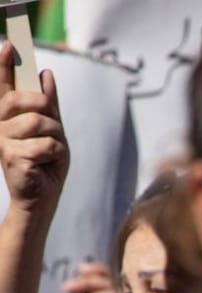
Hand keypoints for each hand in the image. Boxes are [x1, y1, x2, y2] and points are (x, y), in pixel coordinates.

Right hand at [0, 42, 66, 217]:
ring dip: (55, 138)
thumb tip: (45, 74)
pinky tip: (46, 165)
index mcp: (7, 117)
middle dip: (45, 110)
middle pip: (25, 101)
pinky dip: (55, 154)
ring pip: (40, 123)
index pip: (4, 87)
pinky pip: (46, 145)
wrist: (42, 198)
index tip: (11, 45)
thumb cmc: (46, 164)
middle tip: (52, 128)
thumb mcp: (52, 131)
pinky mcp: (11, 156)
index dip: (5, 65)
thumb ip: (48, 105)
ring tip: (49, 153)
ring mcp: (2, 140)